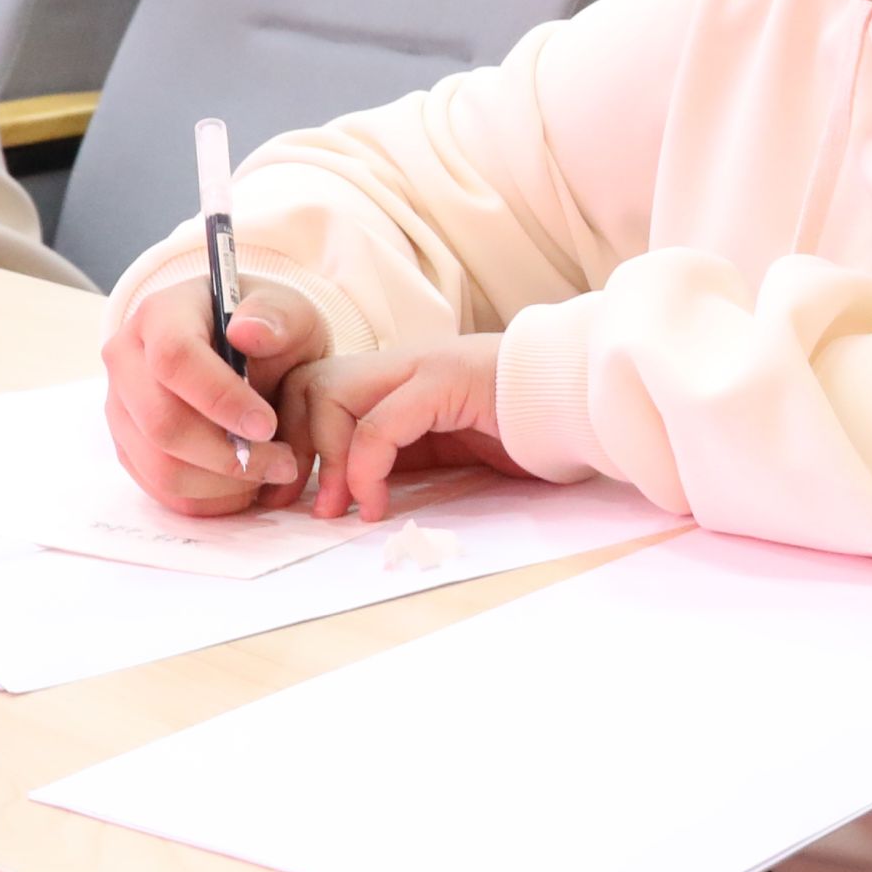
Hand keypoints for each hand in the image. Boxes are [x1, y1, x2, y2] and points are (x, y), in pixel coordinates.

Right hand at [101, 276, 327, 516]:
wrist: (250, 352)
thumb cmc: (269, 329)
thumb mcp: (290, 311)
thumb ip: (278, 317)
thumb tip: (246, 331)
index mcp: (161, 313)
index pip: (174, 358)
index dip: (220, 398)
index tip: (267, 425)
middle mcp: (127, 359)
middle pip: (160, 422)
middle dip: (225, 453)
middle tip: (281, 462)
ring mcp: (121, 407)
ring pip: (158, 465)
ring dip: (220, 481)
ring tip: (270, 471)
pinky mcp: (128, 446)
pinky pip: (159, 488)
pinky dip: (207, 497)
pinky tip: (246, 484)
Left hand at [275, 337, 529, 521]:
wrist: (585, 404)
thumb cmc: (522, 432)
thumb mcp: (442, 450)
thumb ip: (399, 459)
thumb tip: (344, 501)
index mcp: (398, 378)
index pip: (313, 388)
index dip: (291, 440)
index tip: (287, 499)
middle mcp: (403, 363)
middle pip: (308, 383)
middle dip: (293, 446)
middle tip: (302, 505)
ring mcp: (425, 365)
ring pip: (332, 394)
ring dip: (325, 459)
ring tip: (338, 508)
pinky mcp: (448, 380)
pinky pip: (381, 423)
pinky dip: (366, 468)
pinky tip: (377, 504)